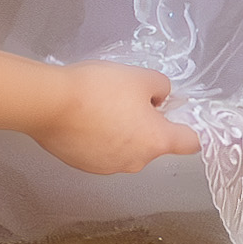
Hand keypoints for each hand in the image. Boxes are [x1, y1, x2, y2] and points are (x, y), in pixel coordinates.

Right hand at [33, 61, 196, 176]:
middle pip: (154, 144)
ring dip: (123, 132)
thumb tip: (159, 98)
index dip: (191, 127)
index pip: (191, 143)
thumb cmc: (99, 89)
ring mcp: (110, 167)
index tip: (181, 114)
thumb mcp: (141, 76)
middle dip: (148, 124)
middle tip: (129, 98)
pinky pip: (103, 152)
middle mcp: (137, 162)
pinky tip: (85, 119)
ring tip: (102, 107)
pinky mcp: (86, 166)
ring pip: (127, 148)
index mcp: (156, 141)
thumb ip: (161, 87)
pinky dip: (100, 139)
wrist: (51, 104)